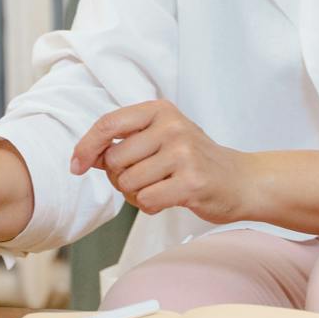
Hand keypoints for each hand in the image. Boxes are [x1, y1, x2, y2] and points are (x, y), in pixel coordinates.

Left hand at [70, 100, 256, 223]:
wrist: (241, 180)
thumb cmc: (194, 160)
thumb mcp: (161, 138)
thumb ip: (125, 143)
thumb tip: (87, 157)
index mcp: (160, 110)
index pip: (108, 124)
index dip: (86, 147)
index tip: (77, 165)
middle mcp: (172, 126)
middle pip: (115, 160)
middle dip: (119, 178)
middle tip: (142, 180)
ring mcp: (183, 153)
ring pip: (129, 183)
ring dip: (135, 195)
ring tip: (158, 189)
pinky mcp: (191, 182)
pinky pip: (146, 200)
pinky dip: (149, 206)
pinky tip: (167, 199)